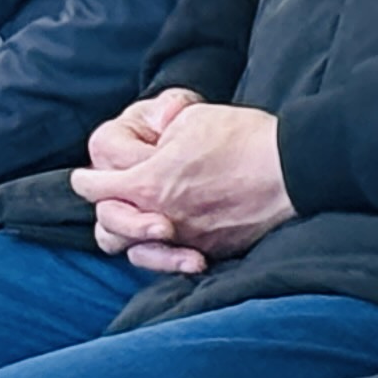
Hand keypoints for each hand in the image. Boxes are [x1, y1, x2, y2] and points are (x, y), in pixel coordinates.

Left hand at [71, 101, 291, 274]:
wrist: (294, 169)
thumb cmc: (244, 138)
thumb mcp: (192, 118)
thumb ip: (158, 131)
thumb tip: (150, 134)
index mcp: (147, 182)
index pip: (95, 187)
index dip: (85, 179)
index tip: (83, 178)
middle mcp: (160, 217)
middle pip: (107, 228)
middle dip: (105, 209)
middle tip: (110, 198)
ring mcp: (185, 238)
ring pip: (136, 253)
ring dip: (131, 238)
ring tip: (138, 224)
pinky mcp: (211, 249)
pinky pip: (174, 259)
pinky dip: (166, 252)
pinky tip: (172, 240)